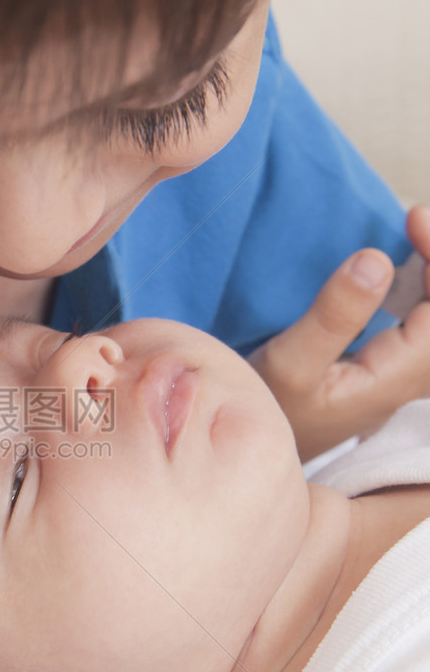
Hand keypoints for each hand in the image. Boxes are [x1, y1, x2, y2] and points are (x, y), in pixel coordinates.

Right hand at [250, 205, 429, 461]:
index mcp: (396, 376)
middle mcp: (411, 378)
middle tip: (414, 219)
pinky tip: (403, 271)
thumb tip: (378, 259)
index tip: (411, 217)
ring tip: (415, 236)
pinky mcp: (390, 370)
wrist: (258, 454)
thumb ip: (335, 315)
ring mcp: (403, 376)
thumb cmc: (267, 411)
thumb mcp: (289, 364)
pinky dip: (421, 292)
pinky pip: (424, 326)